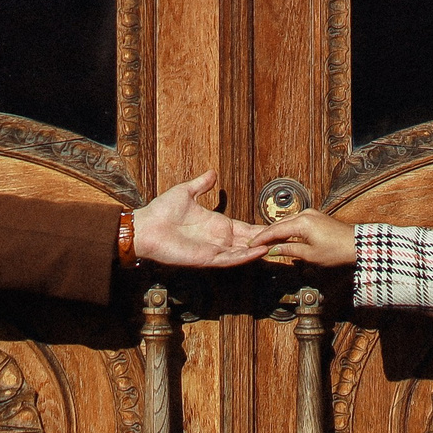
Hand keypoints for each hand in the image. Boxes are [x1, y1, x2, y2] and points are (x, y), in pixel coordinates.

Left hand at [131, 172, 266, 268]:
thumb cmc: (162, 211)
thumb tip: (212, 173)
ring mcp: (213, 250)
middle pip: (249, 241)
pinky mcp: (206, 258)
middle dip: (267, 240)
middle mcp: (218, 238)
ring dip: (260, 249)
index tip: (278, 226)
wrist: (146, 226)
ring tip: (278, 245)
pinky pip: (229, 259)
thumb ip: (201, 184)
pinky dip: (244, 256)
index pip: (245, 228)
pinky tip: (258, 252)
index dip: (261, 228)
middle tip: (287, 238)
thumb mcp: (185, 192)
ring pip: (243, 252)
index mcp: (217, 224)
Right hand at [254, 209, 356, 267]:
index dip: (262, 238)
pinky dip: (287, 229)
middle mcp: (305, 214)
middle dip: (267, 234)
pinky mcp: (316, 217)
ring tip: (266, 241)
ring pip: (287, 222)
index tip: (252, 244)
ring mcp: (311, 214)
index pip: (275, 230)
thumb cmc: (337, 251)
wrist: (356, 245)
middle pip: (279, 224)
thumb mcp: (310, 255)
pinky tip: (283, 236)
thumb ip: (289, 250)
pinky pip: (296, 222)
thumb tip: (273, 250)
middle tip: (255, 243)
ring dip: (277, 231)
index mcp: (302, 223)